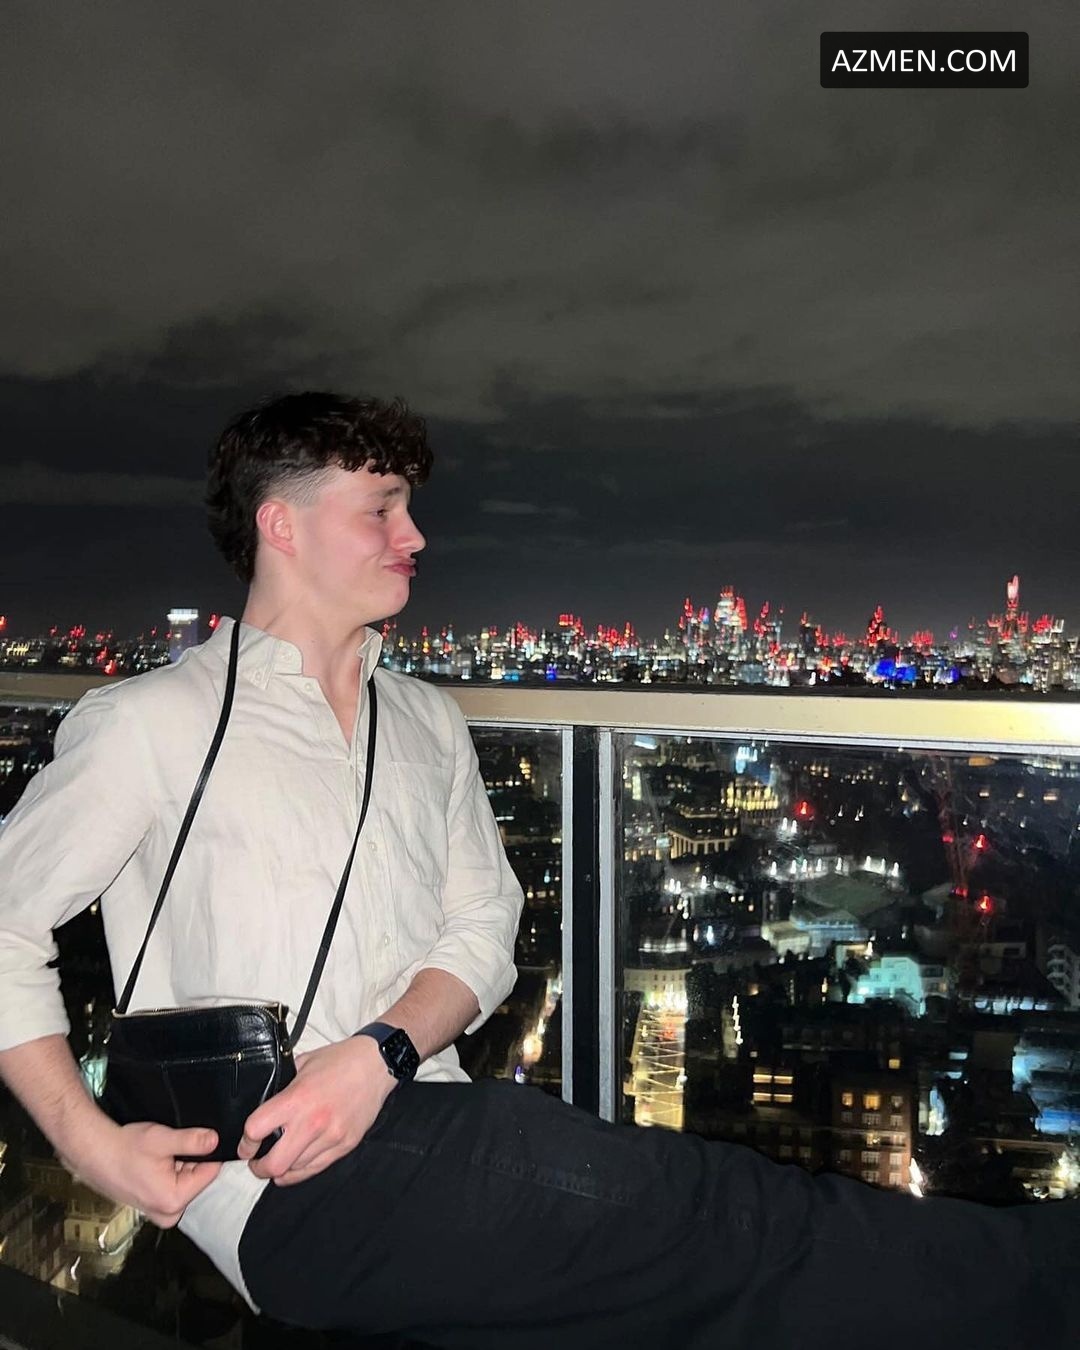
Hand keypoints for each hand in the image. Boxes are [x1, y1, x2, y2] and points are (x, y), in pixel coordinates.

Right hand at [62, 1121, 221, 1227]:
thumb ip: (193, 1141)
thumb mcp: (162, 1139)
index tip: (195, 1142)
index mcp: (174, 1200)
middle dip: (191, 1161)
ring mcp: (161, 1212)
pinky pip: (175, 1186)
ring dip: (179, 1166)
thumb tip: (216, 1141)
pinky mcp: (155, 1206)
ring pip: (187, 1181)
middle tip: (170, 1150)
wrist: (95, 1154)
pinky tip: (154, 1163)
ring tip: (160, 1157)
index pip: (210, 1173)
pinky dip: (170, 1172)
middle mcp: (169, 1213)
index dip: (207, 1153)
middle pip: (199, 1179)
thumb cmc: (124, 1148)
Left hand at [238, 1036, 395, 1186]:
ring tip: (279, 1159)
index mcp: (297, 1098)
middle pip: (274, 1164)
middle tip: (257, 1162)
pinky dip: (301, 1170)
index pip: (256, 1130)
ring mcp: (331, 1137)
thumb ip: (282, 1087)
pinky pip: (316, 1169)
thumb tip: (263, 1106)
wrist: (376, 1064)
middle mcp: (313, 1122)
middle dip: (259, 1168)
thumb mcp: (302, 1063)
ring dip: (282, 1169)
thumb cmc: (339, 1060)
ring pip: (295, 1171)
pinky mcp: (346, 1145)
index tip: (245, 1146)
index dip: (245, 1142)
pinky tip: (296, 1164)